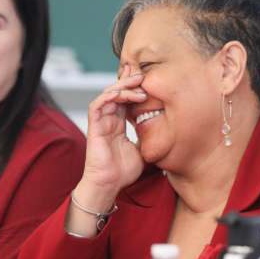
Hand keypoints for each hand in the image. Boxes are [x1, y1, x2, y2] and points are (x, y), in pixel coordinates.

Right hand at [82, 64, 145, 194]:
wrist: (109, 185)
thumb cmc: (122, 172)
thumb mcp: (143, 151)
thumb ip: (148, 138)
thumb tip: (165, 133)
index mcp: (118, 124)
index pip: (125, 99)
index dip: (133, 87)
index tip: (146, 78)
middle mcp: (109, 120)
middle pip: (116, 92)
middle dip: (128, 80)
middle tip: (142, 73)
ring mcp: (101, 122)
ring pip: (108, 95)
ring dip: (122, 87)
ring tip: (137, 83)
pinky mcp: (94, 126)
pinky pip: (97, 105)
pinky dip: (108, 96)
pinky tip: (121, 93)